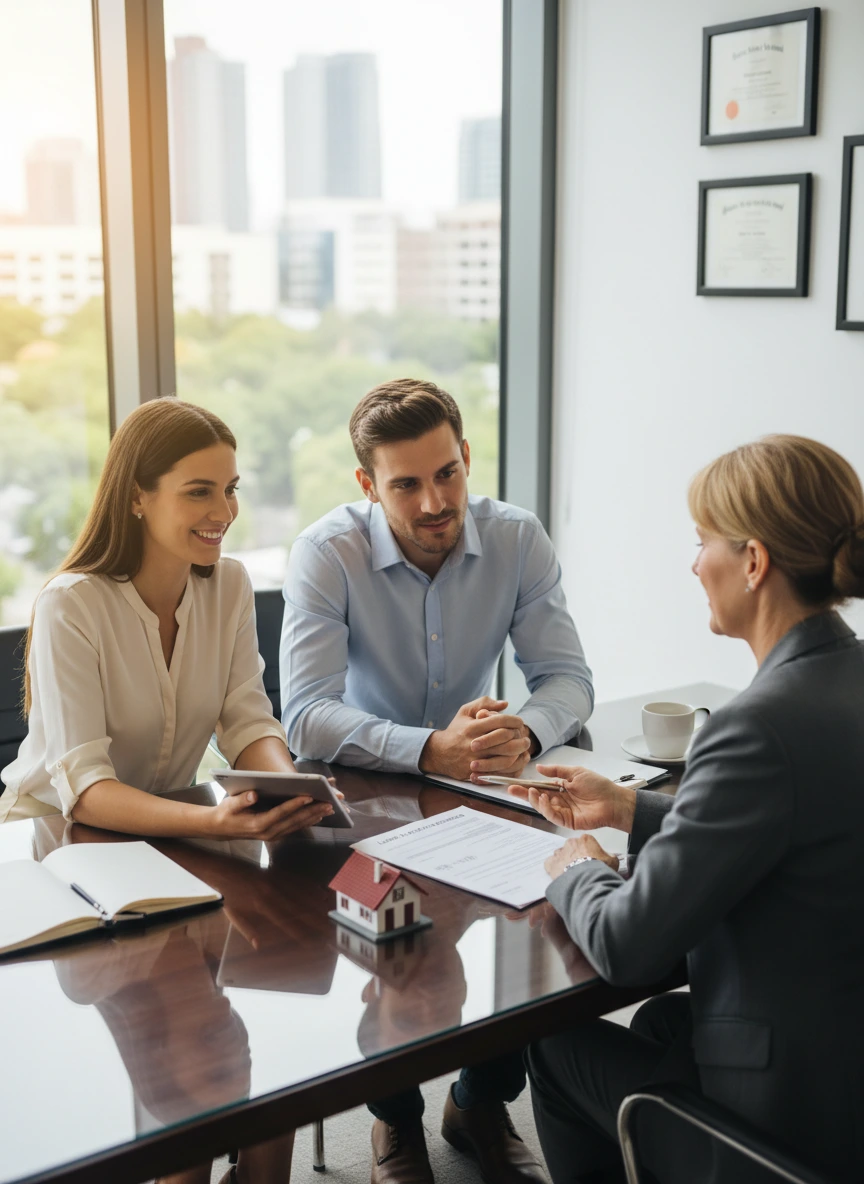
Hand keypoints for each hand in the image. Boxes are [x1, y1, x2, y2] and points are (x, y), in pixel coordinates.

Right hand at [205, 791, 334, 840]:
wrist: (220, 829)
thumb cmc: (226, 813)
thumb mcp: (229, 804)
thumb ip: (241, 800)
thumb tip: (253, 794)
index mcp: (257, 824)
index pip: (280, 813)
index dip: (294, 805)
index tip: (308, 796)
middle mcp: (268, 832)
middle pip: (293, 821)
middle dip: (312, 811)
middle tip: (328, 802)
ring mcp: (273, 835)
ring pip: (297, 825)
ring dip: (314, 817)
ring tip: (329, 808)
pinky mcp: (276, 834)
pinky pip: (295, 828)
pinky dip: (307, 821)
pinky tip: (319, 815)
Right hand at [419, 697, 531, 779]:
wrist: (438, 753)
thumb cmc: (456, 730)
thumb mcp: (465, 711)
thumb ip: (484, 703)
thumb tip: (505, 704)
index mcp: (473, 727)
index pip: (499, 721)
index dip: (514, 720)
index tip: (520, 722)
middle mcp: (474, 743)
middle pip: (505, 740)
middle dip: (520, 738)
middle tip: (526, 738)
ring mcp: (475, 760)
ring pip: (504, 758)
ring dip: (518, 754)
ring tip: (523, 750)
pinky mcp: (475, 773)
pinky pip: (499, 773)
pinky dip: (511, 768)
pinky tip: (516, 762)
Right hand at [507, 764, 635, 832]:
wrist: (613, 800)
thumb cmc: (598, 786)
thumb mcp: (575, 772)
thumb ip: (556, 771)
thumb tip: (539, 768)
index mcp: (561, 788)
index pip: (540, 787)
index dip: (527, 786)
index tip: (514, 783)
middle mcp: (560, 800)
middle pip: (537, 798)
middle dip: (524, 794)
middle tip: (512, 789)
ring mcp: (563, 811)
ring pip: (542, 807)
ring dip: (535, 800)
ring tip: (531, 791)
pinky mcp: (567, 821)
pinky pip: (552, 815)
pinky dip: (545, 808)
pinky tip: (544, 799)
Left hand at [545, 833, 618, 878]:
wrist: (586, 882)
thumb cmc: (598, 871)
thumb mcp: (613, 861)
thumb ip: (610, 856)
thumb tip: (610, 856)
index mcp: (585, 840)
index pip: (586, 842)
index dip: (589, 852)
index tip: (592, 859)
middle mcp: (570, 843)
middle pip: (572, 847)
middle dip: (576, 855)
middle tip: (582, 867)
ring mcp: (560, 853)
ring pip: (561, 855)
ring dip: (565, 862)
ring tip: (572, 873)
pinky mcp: (551, 864)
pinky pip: (550, 864)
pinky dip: (553, 868)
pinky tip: (560, 875)